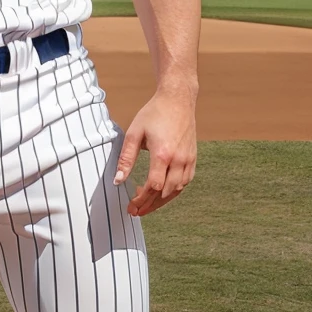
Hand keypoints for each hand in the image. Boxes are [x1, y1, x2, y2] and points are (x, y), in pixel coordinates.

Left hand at [113, 89, 196, 216]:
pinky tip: (162, 192)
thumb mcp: (134, 133)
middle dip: (149, 205)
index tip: (130, 206)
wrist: (178, 99)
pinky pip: (185, 182)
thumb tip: (117, 180)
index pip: (153, 186)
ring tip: (146, 205)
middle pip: (165, 193)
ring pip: (177, 190)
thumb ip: (126, 159)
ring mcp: (188, 159)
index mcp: (163, 154)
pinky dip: (173, 191)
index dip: (141, 200)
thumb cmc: (154, 113)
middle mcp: (179, 159)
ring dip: (161, 201)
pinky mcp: (193, 158)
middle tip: (135, 211)